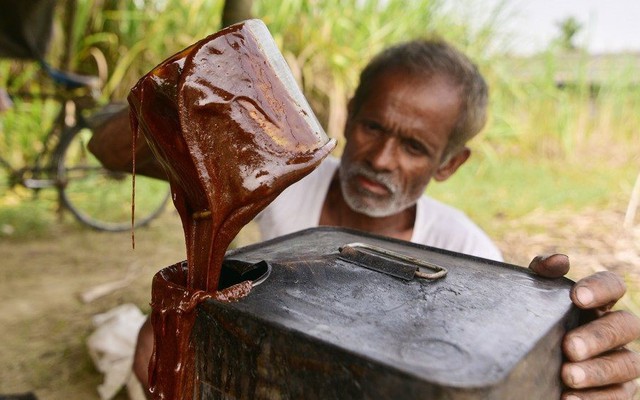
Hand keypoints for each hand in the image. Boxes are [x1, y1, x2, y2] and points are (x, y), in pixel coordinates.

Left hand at [529, 255, 639, 398]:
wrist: (521, 361)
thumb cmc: (533, 321)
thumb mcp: (531, 295)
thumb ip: (541, 274)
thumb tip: (559, 261)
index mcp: (598, 302)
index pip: (613, 285)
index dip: (600, 288)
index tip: (576, 298)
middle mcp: (615, 330)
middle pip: (625, 327)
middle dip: (598, 337)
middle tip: (568, 346)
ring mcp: (619, 362)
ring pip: (627, 365)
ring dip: (598, 371)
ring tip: (568, 376)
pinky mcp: (615, 392)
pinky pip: (618, 398)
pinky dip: (597, 399)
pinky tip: (569, 399)